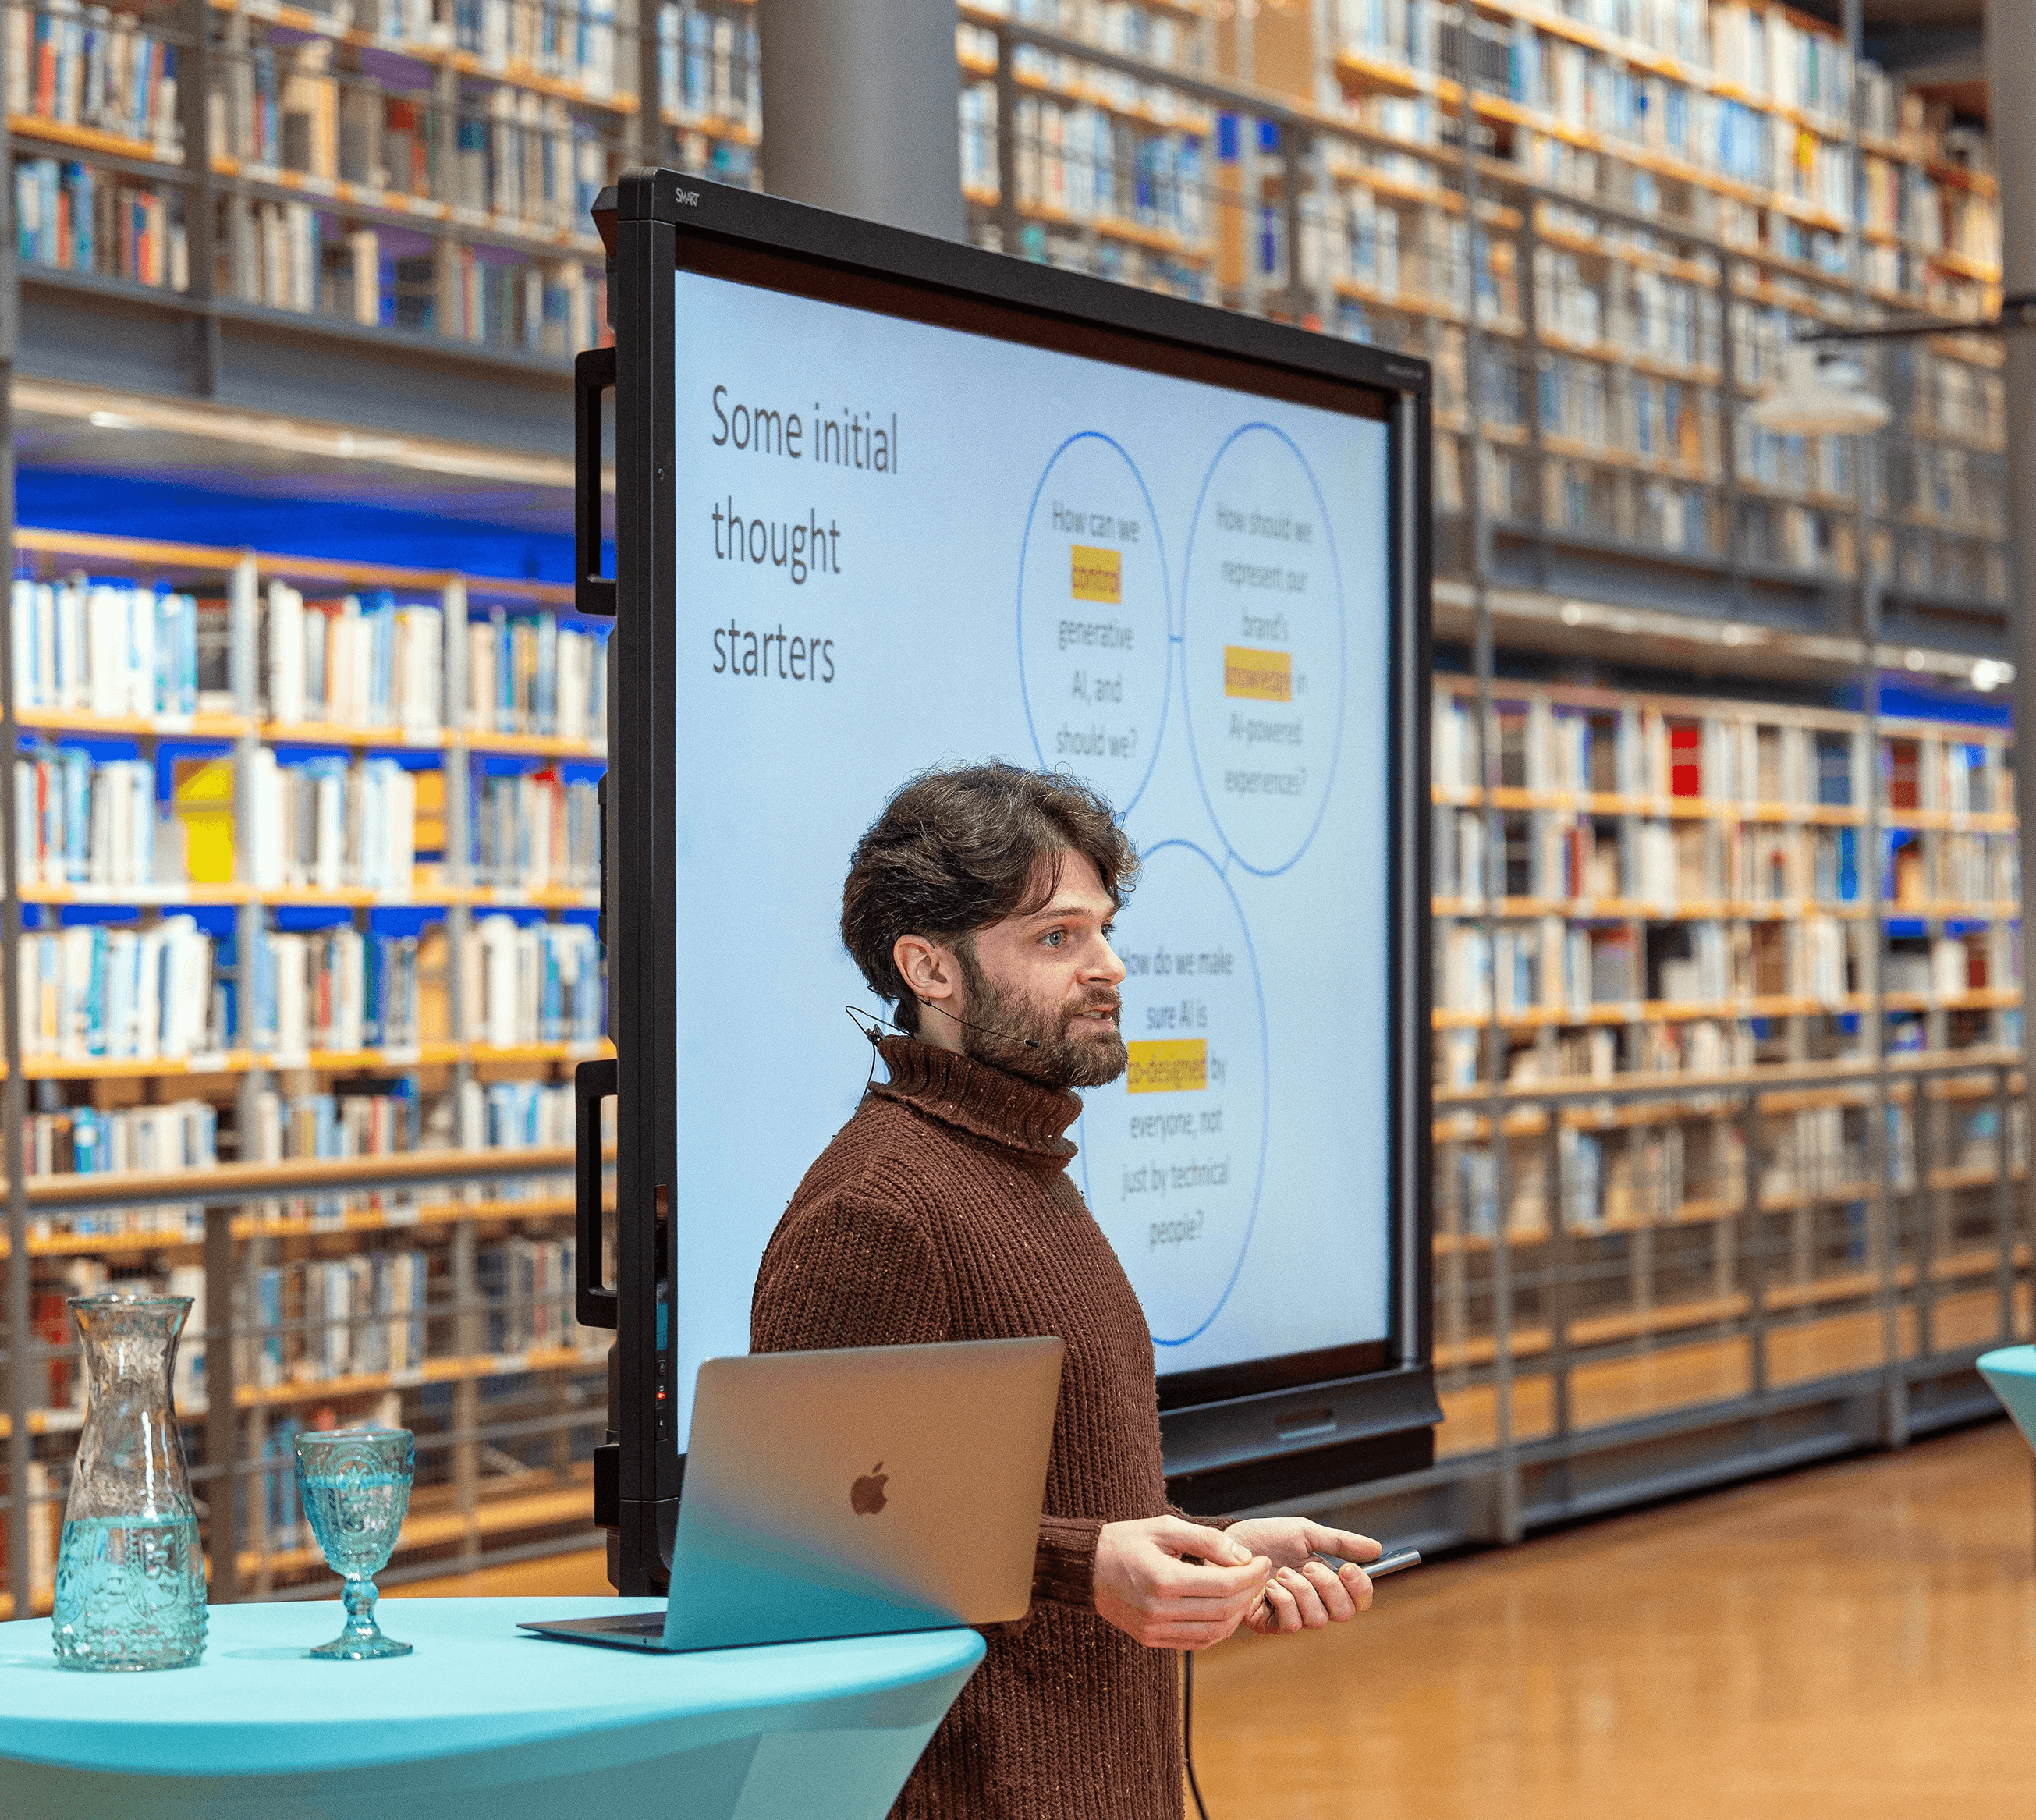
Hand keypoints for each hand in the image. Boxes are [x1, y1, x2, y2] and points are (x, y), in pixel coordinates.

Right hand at [1092, 1515, 1270, 1650]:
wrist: (1085, 1568)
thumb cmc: (1125, 1541)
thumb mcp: (1164, 1527)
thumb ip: (1206, 1539)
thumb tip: (1243, 1555)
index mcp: (1162, 1579)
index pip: (1222, 1585)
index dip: (1250, 1575)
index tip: (1263, 1560)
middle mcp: (1158, 1610)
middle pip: (1222, 1610)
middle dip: (1249, 1591)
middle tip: (1259, 1573)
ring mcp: (1153, 1629)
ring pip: (1213, 1633)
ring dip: (1237, 1614)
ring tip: (1245, 1592)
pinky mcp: (1150, 1640)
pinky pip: (1195, 1642)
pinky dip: (1218, 1630)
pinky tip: (1225, 1610)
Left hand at [1225, 1519, 1380, 1635]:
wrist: (1228, 1542)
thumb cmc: (1265, 1537)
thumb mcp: (1304, 1532)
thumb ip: (1339, 1542)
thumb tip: (1376, 1548)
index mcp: (1326, 1580)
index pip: (1358, 1598)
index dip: (1361, 1588)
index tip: (1348, 1568)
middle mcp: (1314, 1602)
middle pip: (1343, 1613)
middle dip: (1329, 1588)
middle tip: (1309, 1567)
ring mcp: (1293, 1615)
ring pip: (1318, 1619)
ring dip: (1301, 1591)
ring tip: (1282, 1572)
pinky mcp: (1271, 1624)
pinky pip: (1291, 1624)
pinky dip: (1284, 1601)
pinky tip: (1270, 1586)